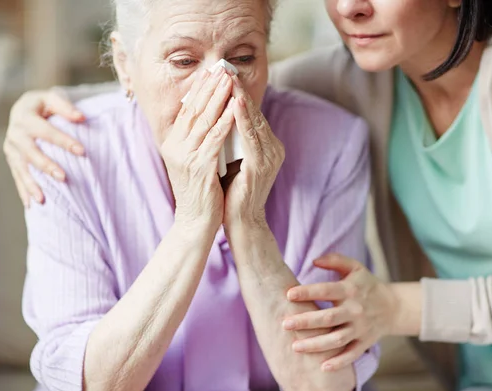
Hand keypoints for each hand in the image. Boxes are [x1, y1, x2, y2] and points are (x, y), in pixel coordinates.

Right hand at [3, 89, 85, 206]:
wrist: (24, 108)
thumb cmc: (44, 105)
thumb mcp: (52, 99)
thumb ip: (65, 107)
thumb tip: (81, 117)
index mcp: (25, 116)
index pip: (46, 131)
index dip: (63, 141)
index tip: (82, 151)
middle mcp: (15, 133)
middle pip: (30, 152)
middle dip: (46, 165)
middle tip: (63, 178)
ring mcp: (11, 147)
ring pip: (21, 168)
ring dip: (31, 184)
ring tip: (43, 199)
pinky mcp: (11, 158)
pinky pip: (17, 176)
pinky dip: (23, 190)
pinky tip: (31, 204)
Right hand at [161, 67, 234, 229]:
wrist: (194, 222)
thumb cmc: (198, 192)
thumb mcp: (192, 162)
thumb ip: (194, 141)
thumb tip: (204, 118)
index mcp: (173, 144)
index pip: (186, 110)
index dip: (199, 90)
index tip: (211, 73)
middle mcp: (175, 147)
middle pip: (193, 110)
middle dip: (209, 88)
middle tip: (222, 69)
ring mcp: (186, 157)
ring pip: (203, 120)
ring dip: (218, 98)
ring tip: (230, 81)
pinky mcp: (200, 167)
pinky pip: (214, 139)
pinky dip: (225, 122)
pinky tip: (235, 109)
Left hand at [223, 77, 284, 227]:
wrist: (241, 221)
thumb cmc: (233, 191)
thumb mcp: (233, 158)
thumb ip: (232, 139)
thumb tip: (218, 115)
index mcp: (267, 146)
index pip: (252, 115)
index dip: (239, 94)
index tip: (225, 75)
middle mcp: (273, 148)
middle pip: (255, 114)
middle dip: (240, 91)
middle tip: (227, 68)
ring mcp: (270, 157)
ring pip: (254, 122)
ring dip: (241, 100)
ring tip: (230, 80)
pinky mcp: (262, 166)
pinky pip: (251, 138)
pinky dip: (243, 120)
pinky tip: (235, 105)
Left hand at [283, 254, 395, 371]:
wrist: (392, 306)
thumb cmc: (366, 285)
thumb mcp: (354, 268)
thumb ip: (335, 260)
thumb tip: (314, 260)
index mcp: (350, 290)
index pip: (326, 291)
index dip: (307, 292)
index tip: (289, 295)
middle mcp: (355, 310)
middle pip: (328, 318)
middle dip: (305, 322)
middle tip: (285, 324)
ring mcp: (360, 328)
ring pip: (337, 339)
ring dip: (316, 345)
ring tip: (295, 347)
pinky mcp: (364, 342)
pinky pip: (351, 354)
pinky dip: (339, 362)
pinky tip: (322, 367)